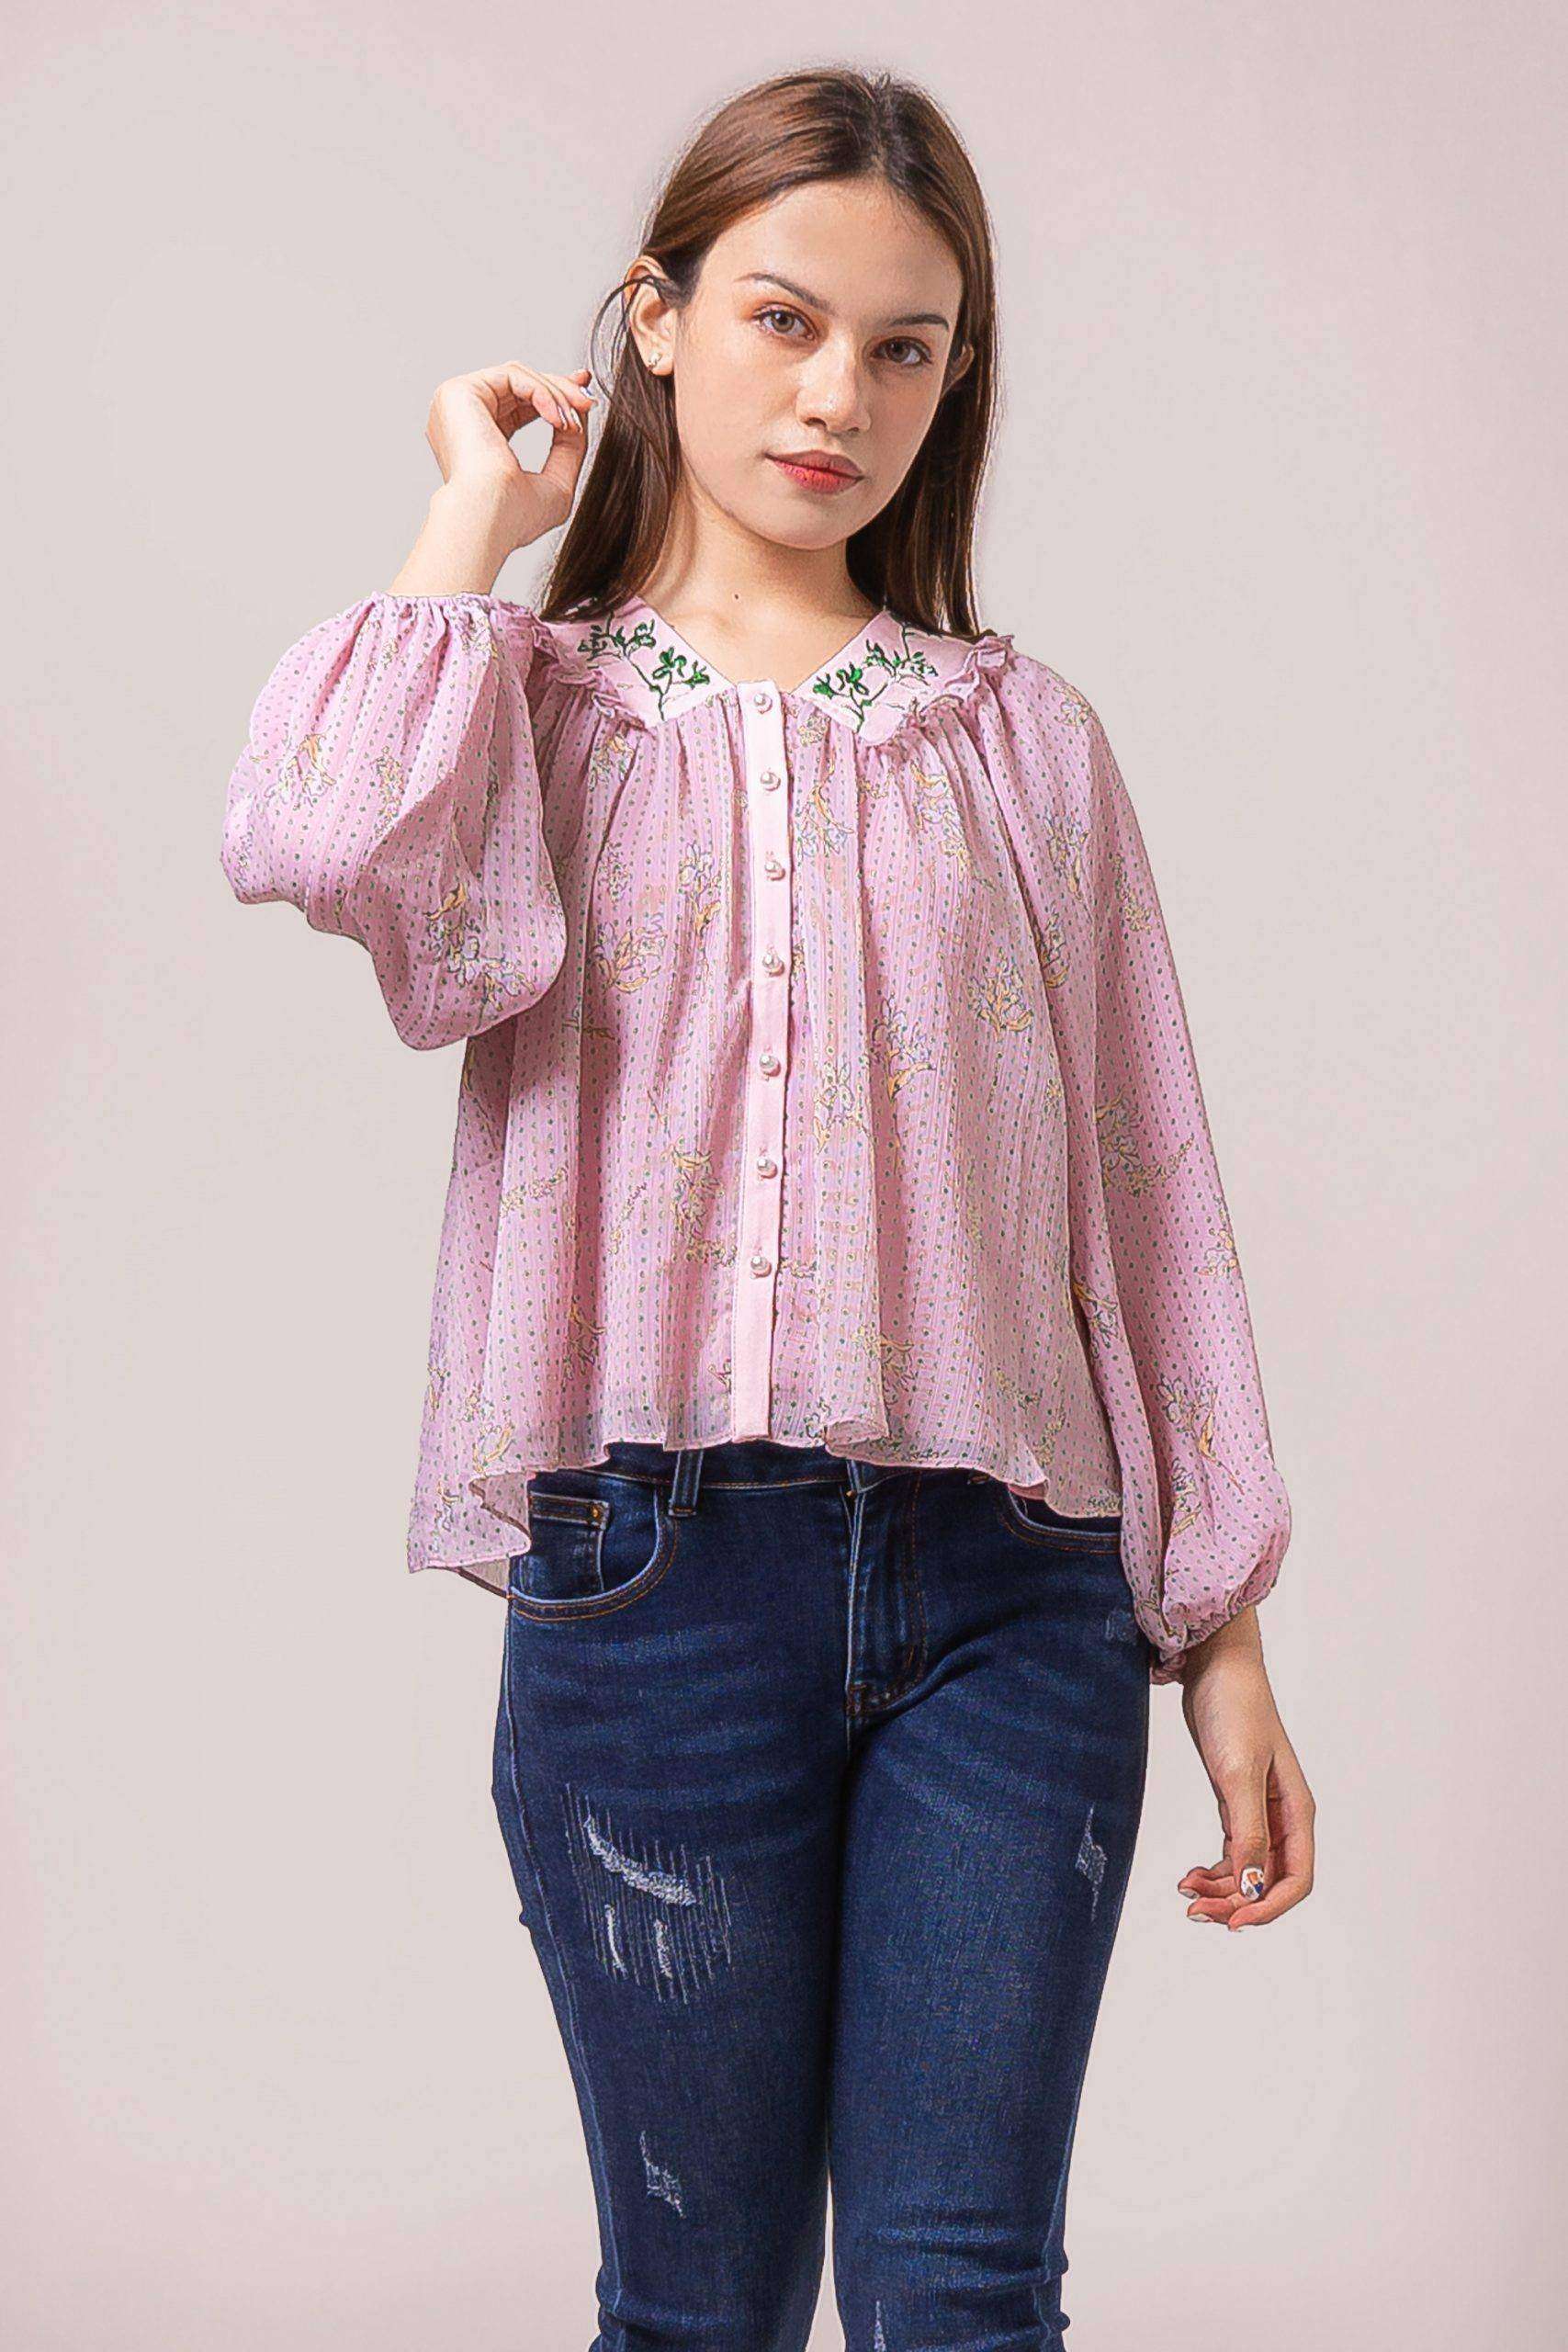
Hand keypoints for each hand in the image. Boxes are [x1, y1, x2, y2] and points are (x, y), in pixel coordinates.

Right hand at [423, 361, 596, 552]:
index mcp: (478, 440)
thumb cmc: (513, 517)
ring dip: (556, 395)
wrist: (487, 519)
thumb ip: (568, 448)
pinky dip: (542, 393)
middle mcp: (463, 419)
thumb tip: (581, 414)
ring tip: (573, 423)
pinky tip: (557, 419)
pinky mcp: (459, 392)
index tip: (584, 398)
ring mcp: (456, 404)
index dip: (553, 394)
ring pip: (518, 377)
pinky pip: (513, 376)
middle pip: (519, 386)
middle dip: (560, 390)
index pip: (517, 404)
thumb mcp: (556, 482)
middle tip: (587, 402)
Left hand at [1174, 1608, 1315, 1931]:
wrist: (1214, 1665)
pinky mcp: (1235, 1800)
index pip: (1296, 1879)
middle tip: (1194, 1912)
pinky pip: (1232, 1852)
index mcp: (1296, 1811)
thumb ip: (1248, 1833)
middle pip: (1270, 1881)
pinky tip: (1190, 1876)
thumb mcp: (1238, 1773)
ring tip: (1185, 1892)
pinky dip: (1214, 1869)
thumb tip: (1255, 1888)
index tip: (1232, 1921)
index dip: (1268, 1907)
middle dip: (1236, 1902)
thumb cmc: (1233, 1709)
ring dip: (1221, 1889)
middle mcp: (1283, 1816)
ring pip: (1248, 1871)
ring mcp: (1259, 1810)